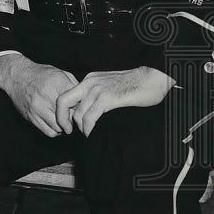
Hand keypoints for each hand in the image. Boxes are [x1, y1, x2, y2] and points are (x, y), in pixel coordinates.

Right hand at [0, 53, 77, 137]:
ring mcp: (37, 107)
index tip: (80, 108)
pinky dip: (55, 131)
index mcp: (56, 82)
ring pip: (59, 127)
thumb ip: (73, 85)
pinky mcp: (31, 117)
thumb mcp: (59, 73)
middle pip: (69, 117)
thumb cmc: (41, 74)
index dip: (81, 108)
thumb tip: (86, 99)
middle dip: (73, 119)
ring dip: (64, 127)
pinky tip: (56, 124)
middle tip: (73, 116)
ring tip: (64, 121)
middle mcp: (46, 95)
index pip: (76, 103)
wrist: (16, 76)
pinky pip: (49, 131)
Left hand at [56, 66, 173, 136]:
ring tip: (87, 134)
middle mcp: (89, 83)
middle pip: (63, 101)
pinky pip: (90, 118)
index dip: (62, 111)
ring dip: (80, 128)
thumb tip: (88, 111)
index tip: (66, 124)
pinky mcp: (107, 98)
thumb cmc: (135, 85)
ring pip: (77, 113)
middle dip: (62, 119)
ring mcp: (97, 90)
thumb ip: (97, 96)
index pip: (66, 95)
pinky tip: (92, 134)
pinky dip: (88, 129)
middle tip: (68, 131)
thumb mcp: (109, 87)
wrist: (151, 78)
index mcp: (88, 80)